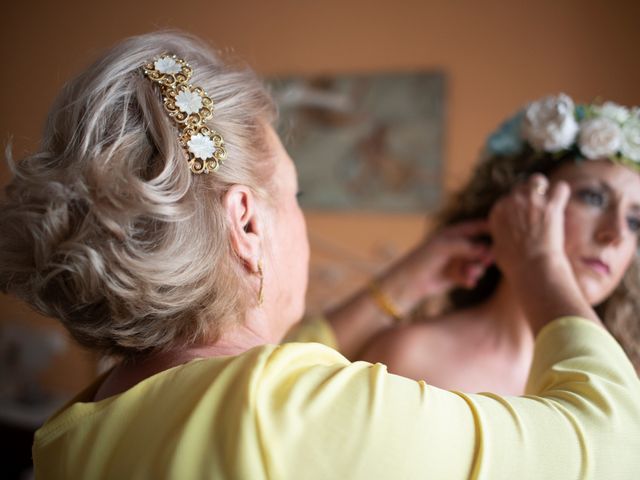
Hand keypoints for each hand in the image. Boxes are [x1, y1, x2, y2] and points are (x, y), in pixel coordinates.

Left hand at [391, 219, 493, 300]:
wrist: (410, 282)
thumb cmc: (423, 259)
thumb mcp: (444, 248)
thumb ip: (465, 246)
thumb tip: (487, 250)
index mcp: (453, 233)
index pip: (477, 226)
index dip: (491, 228)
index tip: (505, 234)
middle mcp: (458, 246)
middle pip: (481, 247)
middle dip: (485, 255)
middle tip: (486, 261)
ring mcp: (458, 261)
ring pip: (478, 263)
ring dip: (476, 268)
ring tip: (469, 274)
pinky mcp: (457, 276)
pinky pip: (471, 276)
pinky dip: (470, 278)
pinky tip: (467, 282)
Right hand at [488, 174, 599, 330]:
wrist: (532, 267)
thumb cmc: (515, 263)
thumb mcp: (497, 249)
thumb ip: (499, 237)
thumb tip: (498, 240)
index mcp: (498, 211)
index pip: (506, 199)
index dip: (516, 207)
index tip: (522, 216)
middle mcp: (513, 202)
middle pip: (520, 188)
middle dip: (528, 196)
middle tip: (536, 208)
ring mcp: (532, 201)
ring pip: (537, 180)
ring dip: (542, 187)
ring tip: (548, 198)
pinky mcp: (552, 205)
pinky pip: (561, 188)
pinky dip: (562, 194)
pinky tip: (562, 201)